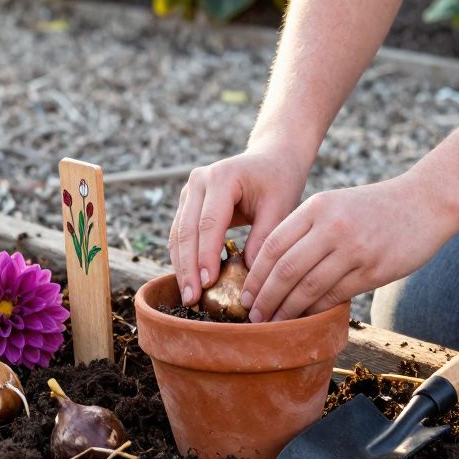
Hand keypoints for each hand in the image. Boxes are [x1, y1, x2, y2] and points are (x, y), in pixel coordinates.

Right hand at [168, 147, 309, 305]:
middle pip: (186, 230)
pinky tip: (190, 282)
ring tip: (189, 297)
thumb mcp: (280, 206)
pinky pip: (179, 234)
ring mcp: (189, 191)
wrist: (271, 159)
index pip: (209, 223)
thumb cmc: (279, 182)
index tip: (208, 284)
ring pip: (177, 234)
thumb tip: (250, 274)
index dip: (206, 256)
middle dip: (188, 268)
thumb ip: (265, 236)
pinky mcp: (187, 203)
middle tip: (192, 299)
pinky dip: (183, 258)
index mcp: (222, 177)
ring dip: (181, 267)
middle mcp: (198, 181)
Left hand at [240, 173, 455, 321]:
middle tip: (253, 316)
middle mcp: (332, 226)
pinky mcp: (373, 270)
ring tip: (274, 323)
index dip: (255, 275)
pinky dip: (316, 310)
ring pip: (309, 287)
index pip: (273, 245)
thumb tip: (272, 268)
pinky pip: (335, 295)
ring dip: (287, 310)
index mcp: (317, 207)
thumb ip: (305, 229)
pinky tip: (305, 319)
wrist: (424, 202)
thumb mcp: (334, 205)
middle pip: (286, 269)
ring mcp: (354, 249)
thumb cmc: (373, 207)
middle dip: (265, 297)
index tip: (245, 295)